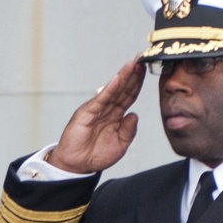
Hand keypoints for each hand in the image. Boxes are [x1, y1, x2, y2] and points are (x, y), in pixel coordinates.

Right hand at [47, 58, 146, 174]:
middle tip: (142, 57)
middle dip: (133, 73)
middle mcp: (107, 109)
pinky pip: (101, 99)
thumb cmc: (96, 156)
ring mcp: (97, 109)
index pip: (129, 95)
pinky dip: (110, 88)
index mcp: (116, 116)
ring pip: (114, 90)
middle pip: (123, 88)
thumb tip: (134, 115)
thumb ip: (129, 131)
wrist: (76, 165)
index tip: (146, 69)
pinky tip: (118, 79)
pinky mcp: (87, 112)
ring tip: (133, 64)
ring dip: (123, 76)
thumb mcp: (120, 145)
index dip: (138, 83)